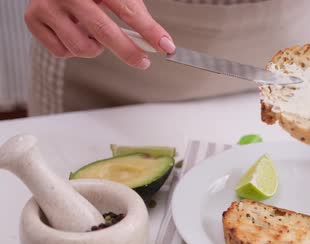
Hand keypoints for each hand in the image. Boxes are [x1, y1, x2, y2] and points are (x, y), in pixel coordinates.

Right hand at [24, 0, 174, 68]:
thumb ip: (134, 13)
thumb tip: (160, 43)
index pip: (127, 9)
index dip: (149, 31)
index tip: (165, 47)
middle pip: (103, 31)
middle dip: (128, 51)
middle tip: (143, 61)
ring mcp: (47, 5)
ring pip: (82, 48)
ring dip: (95, 48)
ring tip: (93, 34)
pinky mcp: (33, 19)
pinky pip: (62, 51)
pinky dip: (73, 49)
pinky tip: (73, 32)